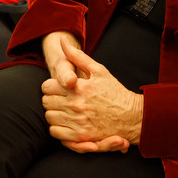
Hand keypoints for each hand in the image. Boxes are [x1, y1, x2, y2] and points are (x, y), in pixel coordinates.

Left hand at [40, 35, 142, 152]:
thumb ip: (77, 56)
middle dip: (51, 99)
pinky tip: (65, 123)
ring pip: (49, 117)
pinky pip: (56, 132)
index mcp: (78, 87)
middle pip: (46, 102)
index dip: (50, 86)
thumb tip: (62, 41)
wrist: (131, 116)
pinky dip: (57, 128)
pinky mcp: (81, 136)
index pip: (47, 87)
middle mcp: (76, 104)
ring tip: (63, 110)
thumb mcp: (98, 70)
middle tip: (60, 99)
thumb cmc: (115, 91)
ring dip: (53, 113)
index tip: (58, 88)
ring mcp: (78, 121)